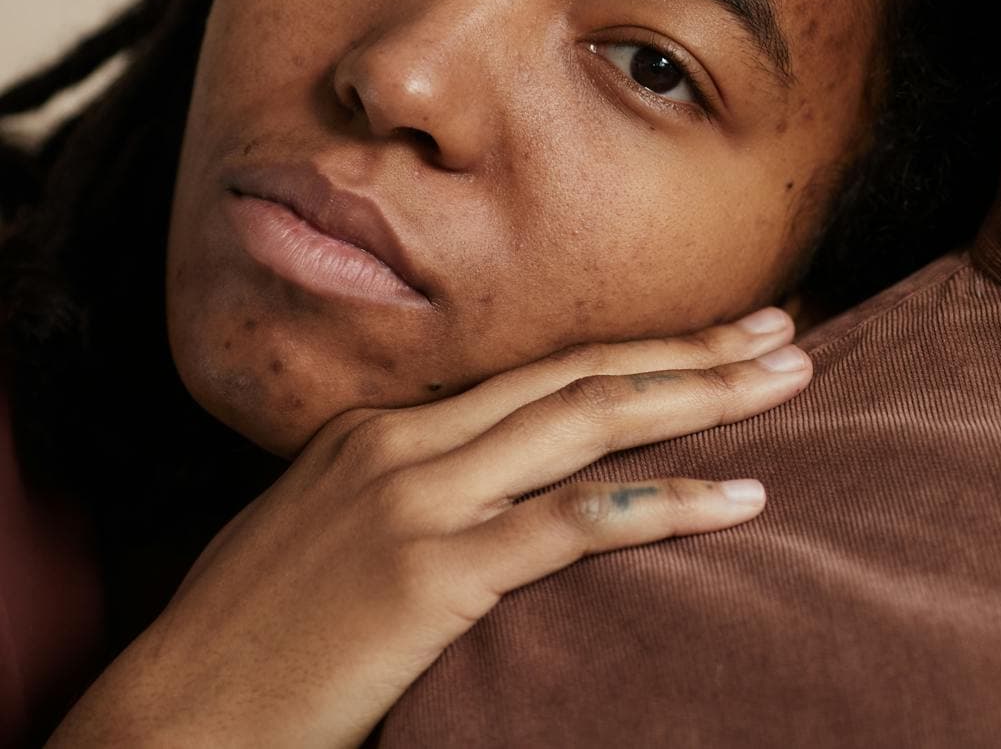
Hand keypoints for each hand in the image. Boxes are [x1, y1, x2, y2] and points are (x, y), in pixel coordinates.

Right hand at [48, 308, 810, 748]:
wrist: (171, 721)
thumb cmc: (248, 642)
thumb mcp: (321, 534)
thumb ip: (401, 494)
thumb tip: (484, 490)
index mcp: (382, 430)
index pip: (543, 369)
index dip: (643, 347)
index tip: (723, 331)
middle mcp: (405, 445)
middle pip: (583, 375)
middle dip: (696, 350)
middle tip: (787, 330)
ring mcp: (418, 501)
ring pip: (591, 422)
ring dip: (703, 396)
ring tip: (789, 380)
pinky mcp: (432, 572)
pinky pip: (576, 522)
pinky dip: (668, 502)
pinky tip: (741, 498)